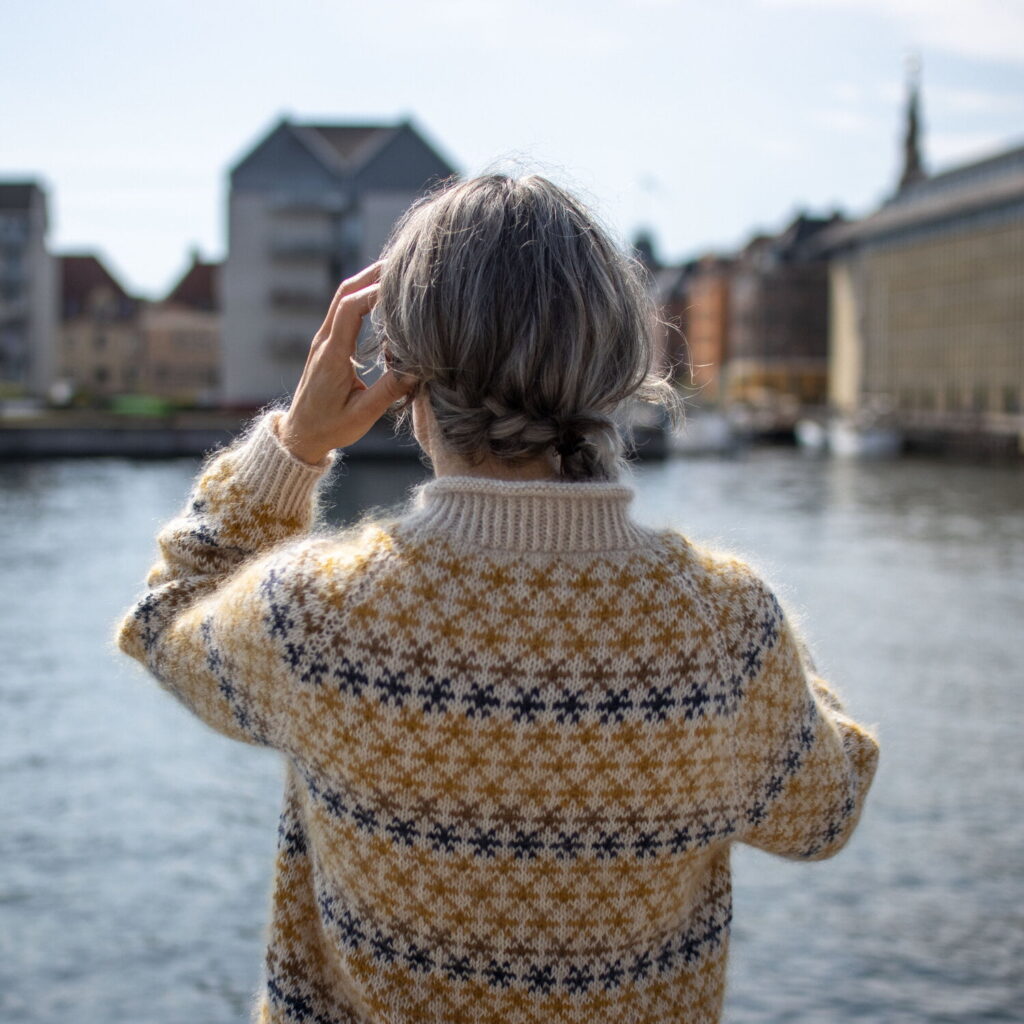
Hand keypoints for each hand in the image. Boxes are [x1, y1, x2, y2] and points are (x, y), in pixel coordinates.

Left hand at [276, 263, 413, 464]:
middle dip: (372, 275)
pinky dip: (363, 296)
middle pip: (345, 292)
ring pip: (343, 298)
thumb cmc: (330, 427)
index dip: (376, 292)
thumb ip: (390, 390)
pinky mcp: (327, 346)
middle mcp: (325, 341)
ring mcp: (324, 341)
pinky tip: (382, 297)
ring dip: (367, 281)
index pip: (352, 308)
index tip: (403, 287)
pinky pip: (343, 310)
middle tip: (403, 263)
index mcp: (333, 355)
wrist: (301, 435)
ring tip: (396, 273)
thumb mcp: (363, 415)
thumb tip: (419, 368)